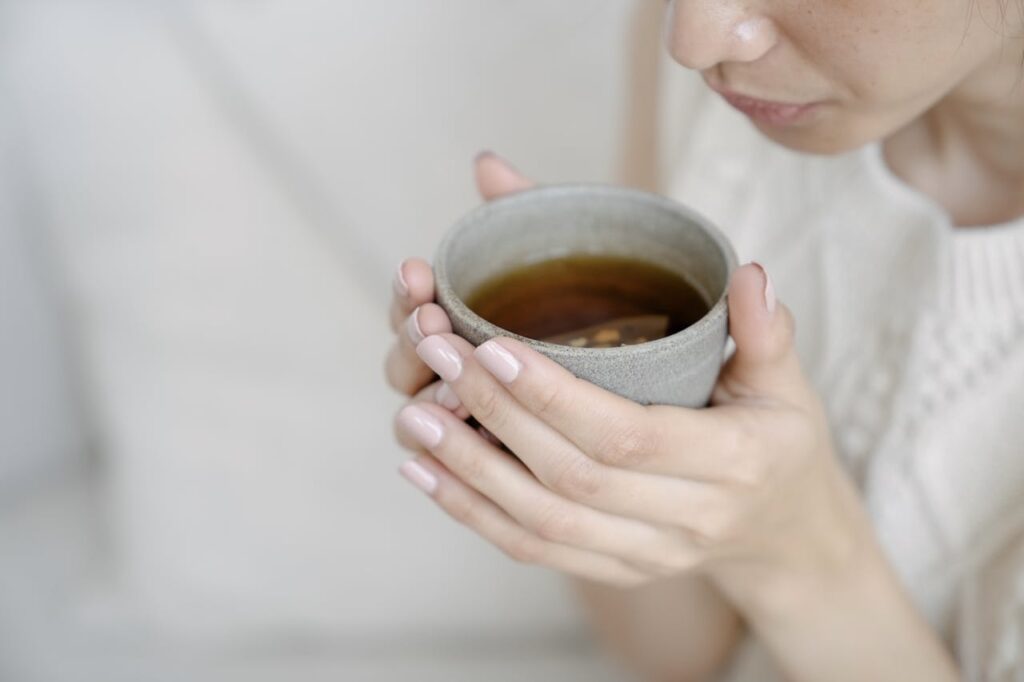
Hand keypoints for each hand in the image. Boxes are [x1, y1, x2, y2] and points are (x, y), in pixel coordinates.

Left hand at [389, 154, 872, 602]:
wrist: (784, 533)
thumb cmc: (779, 440)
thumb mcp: (786, 383)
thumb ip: (762, 329)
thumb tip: (746, 271)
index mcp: (735, 462)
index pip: (628, 434)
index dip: (554, 395)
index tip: (490, 344)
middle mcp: (689, 519)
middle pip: (572, 476)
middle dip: (495, 415)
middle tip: (436, 356)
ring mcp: (649, 555)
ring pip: (542, 522)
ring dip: (469, 469)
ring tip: (414, 415)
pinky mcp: (616, 571)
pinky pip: (535, 549)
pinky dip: (473, 512)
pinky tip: (425, 472)